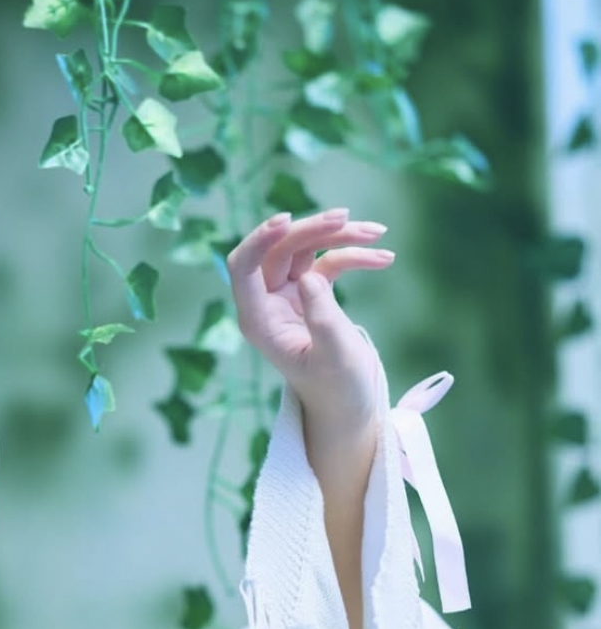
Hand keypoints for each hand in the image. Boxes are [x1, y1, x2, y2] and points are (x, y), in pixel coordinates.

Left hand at [227, 207, 394, 439]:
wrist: (350, 408)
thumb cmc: (338, 390)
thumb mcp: (335, 356)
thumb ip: (322, 316)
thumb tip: (308, 277)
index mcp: (259, 320)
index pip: (243, 267)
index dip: (260, 239)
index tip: (287, 220)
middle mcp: (268, 304)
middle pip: (280, 249)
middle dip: (313, 230)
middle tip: (348, 220)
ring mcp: (289, 297)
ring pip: (306, 248)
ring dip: (340, 236)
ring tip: (376, 232)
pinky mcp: (312, 295)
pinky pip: (328, 262)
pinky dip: (355, 255)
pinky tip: (385, 258)